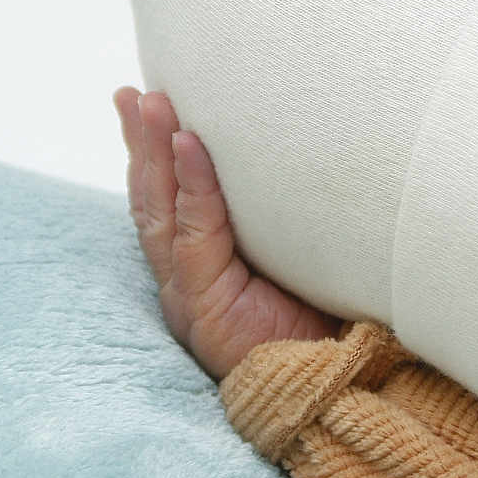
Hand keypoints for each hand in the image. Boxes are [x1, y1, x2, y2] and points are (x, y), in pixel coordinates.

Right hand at [115, 87, 338, 378]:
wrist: (343, 385)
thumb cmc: (332, 320)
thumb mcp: (306, 256)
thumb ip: (291, 218)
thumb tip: (315, 153)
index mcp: (206, 267)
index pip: (172, 202)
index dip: (158, 154)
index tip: (151, 103)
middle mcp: (188, 278)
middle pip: (153, 200)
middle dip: (142, 143)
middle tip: (135, 92)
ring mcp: (190, 294)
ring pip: (161, 212)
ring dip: (154, 152)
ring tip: (151, 104)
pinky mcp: (205, 308)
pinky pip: (194, 236)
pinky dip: (191, 187)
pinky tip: (191, 146)